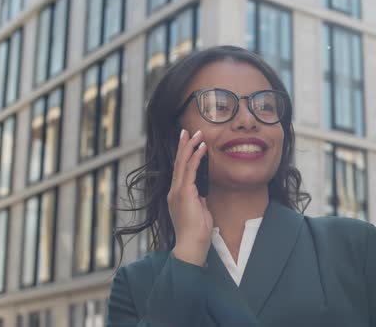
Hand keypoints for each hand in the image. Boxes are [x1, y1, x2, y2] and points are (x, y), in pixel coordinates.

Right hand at [167, 129, 212, 266]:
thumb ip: (198, 201)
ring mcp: (178, 191)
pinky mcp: (184, 193)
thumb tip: (201, 193)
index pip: (180, 171)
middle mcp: (174, 191)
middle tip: (187, 131)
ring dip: (190, 146)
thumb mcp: (199, 212)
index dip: (183, 155)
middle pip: (178, 163)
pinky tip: (201, 148)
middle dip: (183, 145)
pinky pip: (190, 170)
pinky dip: (196, 157)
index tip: (188, 143)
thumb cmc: (197, 233)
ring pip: (182, 163)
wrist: (192, 245)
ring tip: (196, 134)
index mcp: (177, 195)